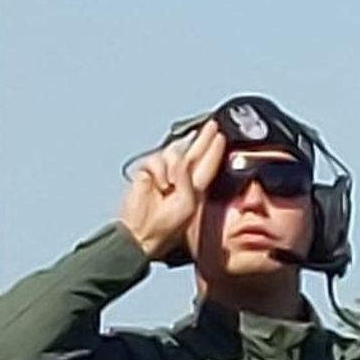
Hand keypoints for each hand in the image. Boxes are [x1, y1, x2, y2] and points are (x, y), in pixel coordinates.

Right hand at [117, 119, 225, 261]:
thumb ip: (187, 178)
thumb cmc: (165, 227)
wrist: (139, 233)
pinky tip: (158, 184)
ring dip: (173, 166)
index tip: (220, 136)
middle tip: (211, 126)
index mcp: (195, 188)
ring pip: (173, 153)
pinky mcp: (147, 173)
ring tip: (169, 185)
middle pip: (194, 152)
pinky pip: (156, 159)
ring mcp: (163, 175)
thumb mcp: (187, 203)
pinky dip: (158, 170)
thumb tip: (180, 160)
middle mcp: (181, 179)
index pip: (208, 164)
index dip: (214, 149)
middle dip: (203, 138)